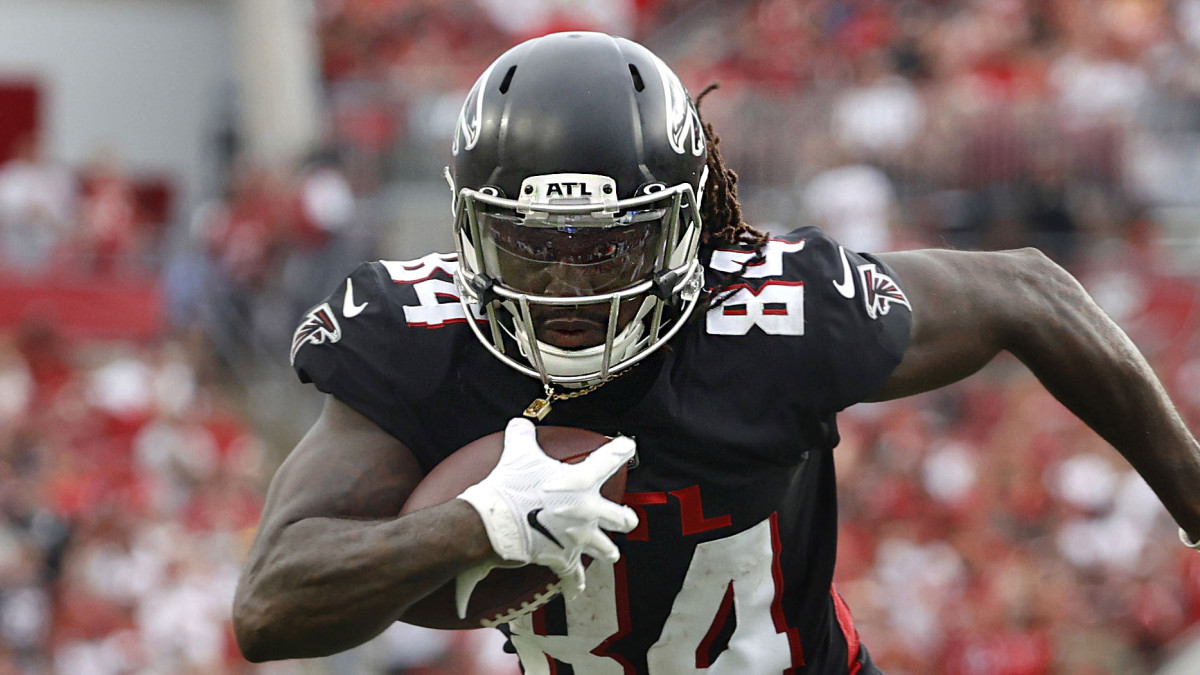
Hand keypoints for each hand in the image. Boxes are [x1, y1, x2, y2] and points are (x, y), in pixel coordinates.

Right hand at [458, 418, 637, 599]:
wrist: (496, 524)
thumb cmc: (510, 486)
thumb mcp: (517, 454)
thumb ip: (522, 436)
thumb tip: (519, 423)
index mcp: (582, 481)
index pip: (609, 459)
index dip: (621, 450)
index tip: (629, 447)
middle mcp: (588, 511)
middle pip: (621, 518)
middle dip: (624, 519)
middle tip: (627, 519)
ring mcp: (580, 538)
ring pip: (606, 550)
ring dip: (607, 551)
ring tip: (610, 553)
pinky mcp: (565, 560)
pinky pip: (575, 577)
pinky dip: (575, 584)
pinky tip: (578, 589)